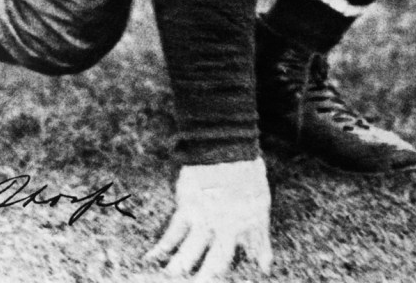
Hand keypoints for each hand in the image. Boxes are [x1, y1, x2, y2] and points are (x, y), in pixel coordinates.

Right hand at [144, 158, 271, 280]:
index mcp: (243, 228)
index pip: (238, 261)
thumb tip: (264, 268)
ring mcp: (203, 217)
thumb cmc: (247, 178)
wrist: (226, 146)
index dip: (228, 276)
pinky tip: (152, 258)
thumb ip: (260, 240)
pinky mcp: (186, 206)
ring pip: (189, 251)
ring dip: (179, 267)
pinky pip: (172, 233)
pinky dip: (162, 247)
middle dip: (204, 279)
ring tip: (170, 277)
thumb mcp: (260, 208)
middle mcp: (223, 227)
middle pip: (213, 264)